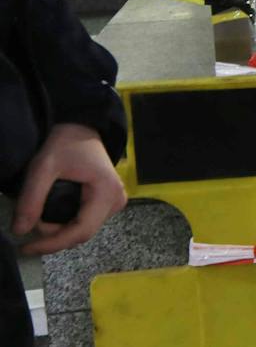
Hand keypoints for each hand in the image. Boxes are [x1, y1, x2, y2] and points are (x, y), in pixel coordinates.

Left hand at [13, 124, 125, 255]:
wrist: (82, 127)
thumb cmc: (66, 144)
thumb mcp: (43, 168)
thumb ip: (31, 200)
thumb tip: (19, 231)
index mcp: (107, 193)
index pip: (80, 231)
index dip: (52, 244)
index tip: (26, 247)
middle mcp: (116, 201)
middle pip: (82, 233)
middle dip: (53, 236)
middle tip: (29, 223)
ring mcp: (115, 202)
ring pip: (84, 230)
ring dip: (59, 231)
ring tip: (38, 217)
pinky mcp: (109, 201)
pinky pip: (86, 221)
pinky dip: (67, 224)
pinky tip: (52, 215)